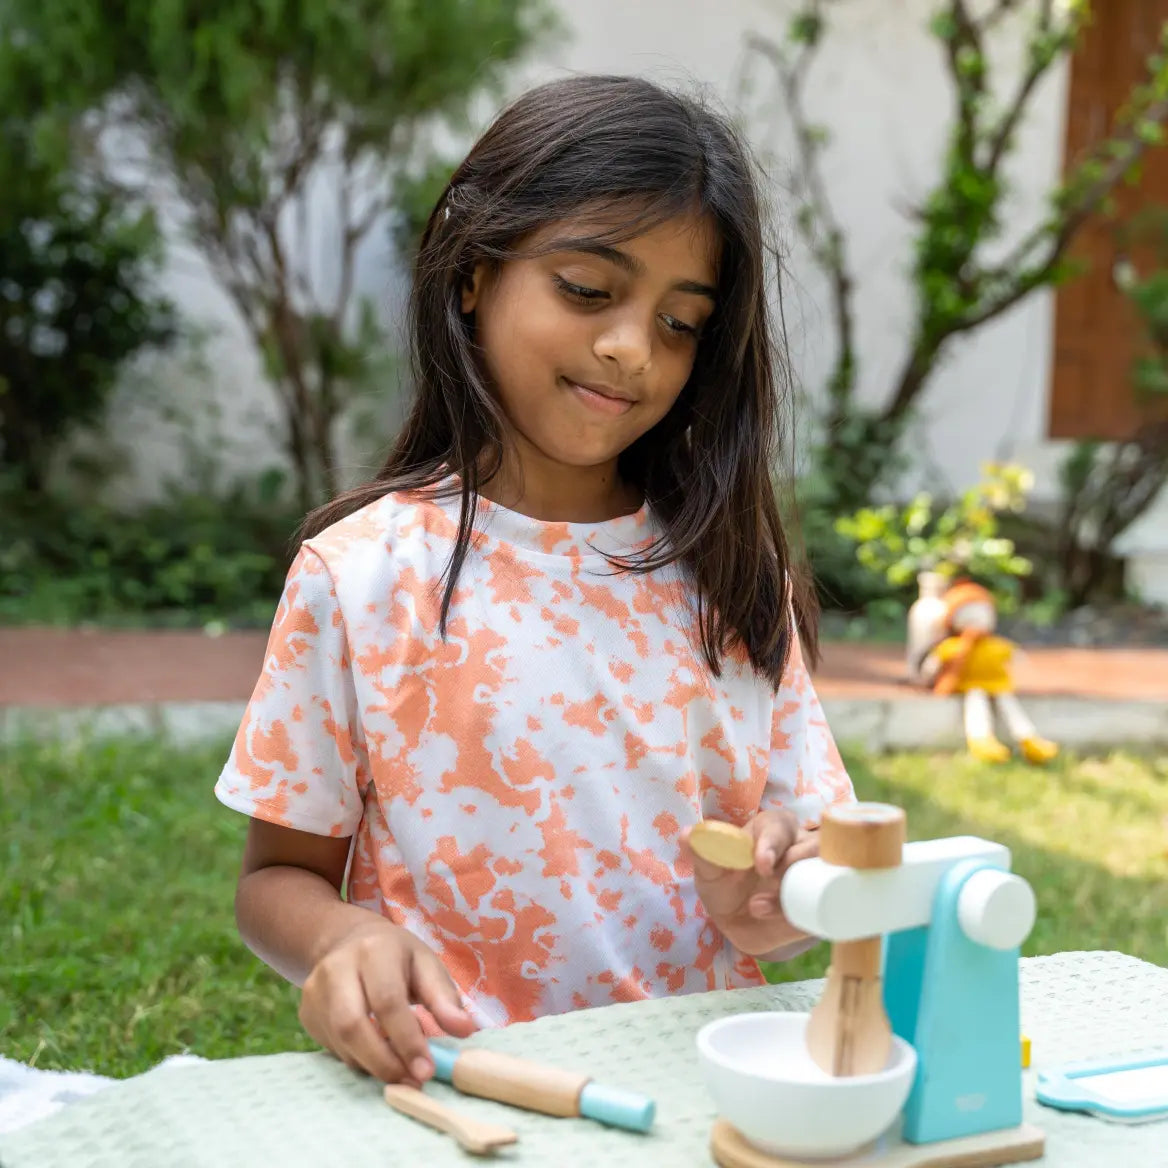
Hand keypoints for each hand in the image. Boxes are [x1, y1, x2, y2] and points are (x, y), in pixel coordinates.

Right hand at [299, 917, 477, 1083]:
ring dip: (372, 1064)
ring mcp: (314, 990)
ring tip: (399, 1068)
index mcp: (374, 950)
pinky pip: (331, 1047)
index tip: (426, 1071)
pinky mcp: (305, 1011)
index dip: (406, 1040)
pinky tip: (375, 1052)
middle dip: (384, 1061)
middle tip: (412, 1081)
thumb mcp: (426, 965)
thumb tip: (465, 1030)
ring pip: (340, 1042)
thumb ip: (444, 998)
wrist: (348, 940)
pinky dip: (357, 1059)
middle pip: (352, 1025)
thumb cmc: (397, 957)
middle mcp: (337, 967)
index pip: (387, 1001)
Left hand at [681, 810, 819, 956]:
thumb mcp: (710, 872)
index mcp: (772, 830)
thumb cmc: (725, 884)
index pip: (780, 826)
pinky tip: (786, 922)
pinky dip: (810, 914)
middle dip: (794, 862)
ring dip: (799, 890)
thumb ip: (702, 853)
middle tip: (768, 880)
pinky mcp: (820, 906)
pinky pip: (826, 908)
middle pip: (814, 846)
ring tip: (758, 907)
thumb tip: (687, 834)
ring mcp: (814, 877)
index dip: (773, 843)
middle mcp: (799, 848)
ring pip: (824, 875)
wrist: (736, 923)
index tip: (761, 864)